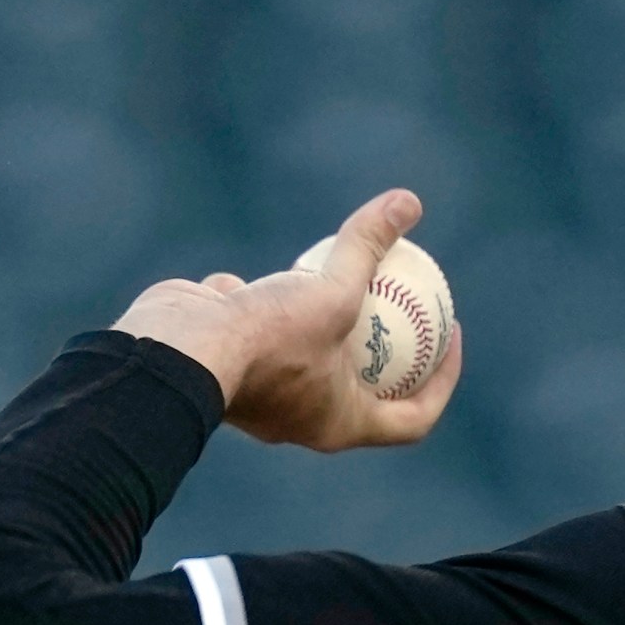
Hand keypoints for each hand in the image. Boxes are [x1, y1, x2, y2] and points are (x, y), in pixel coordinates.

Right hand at [110, 189, 462, 450]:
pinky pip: (252, 334)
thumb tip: (409, 201)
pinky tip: (263, 276)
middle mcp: (304, 419)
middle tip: (403, 305)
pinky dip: (260, 305)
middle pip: (362, 389)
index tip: (450, 334)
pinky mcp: (227, 366)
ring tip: (336, 279)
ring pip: (303, 357)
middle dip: (386, 351)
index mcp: (342, 423)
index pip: (413, 418)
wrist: (174, 350)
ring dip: (321, 324)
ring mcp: (263, 395)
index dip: (443, 381)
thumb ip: (367, 247)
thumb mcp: (332, 289)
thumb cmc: (266, 336)